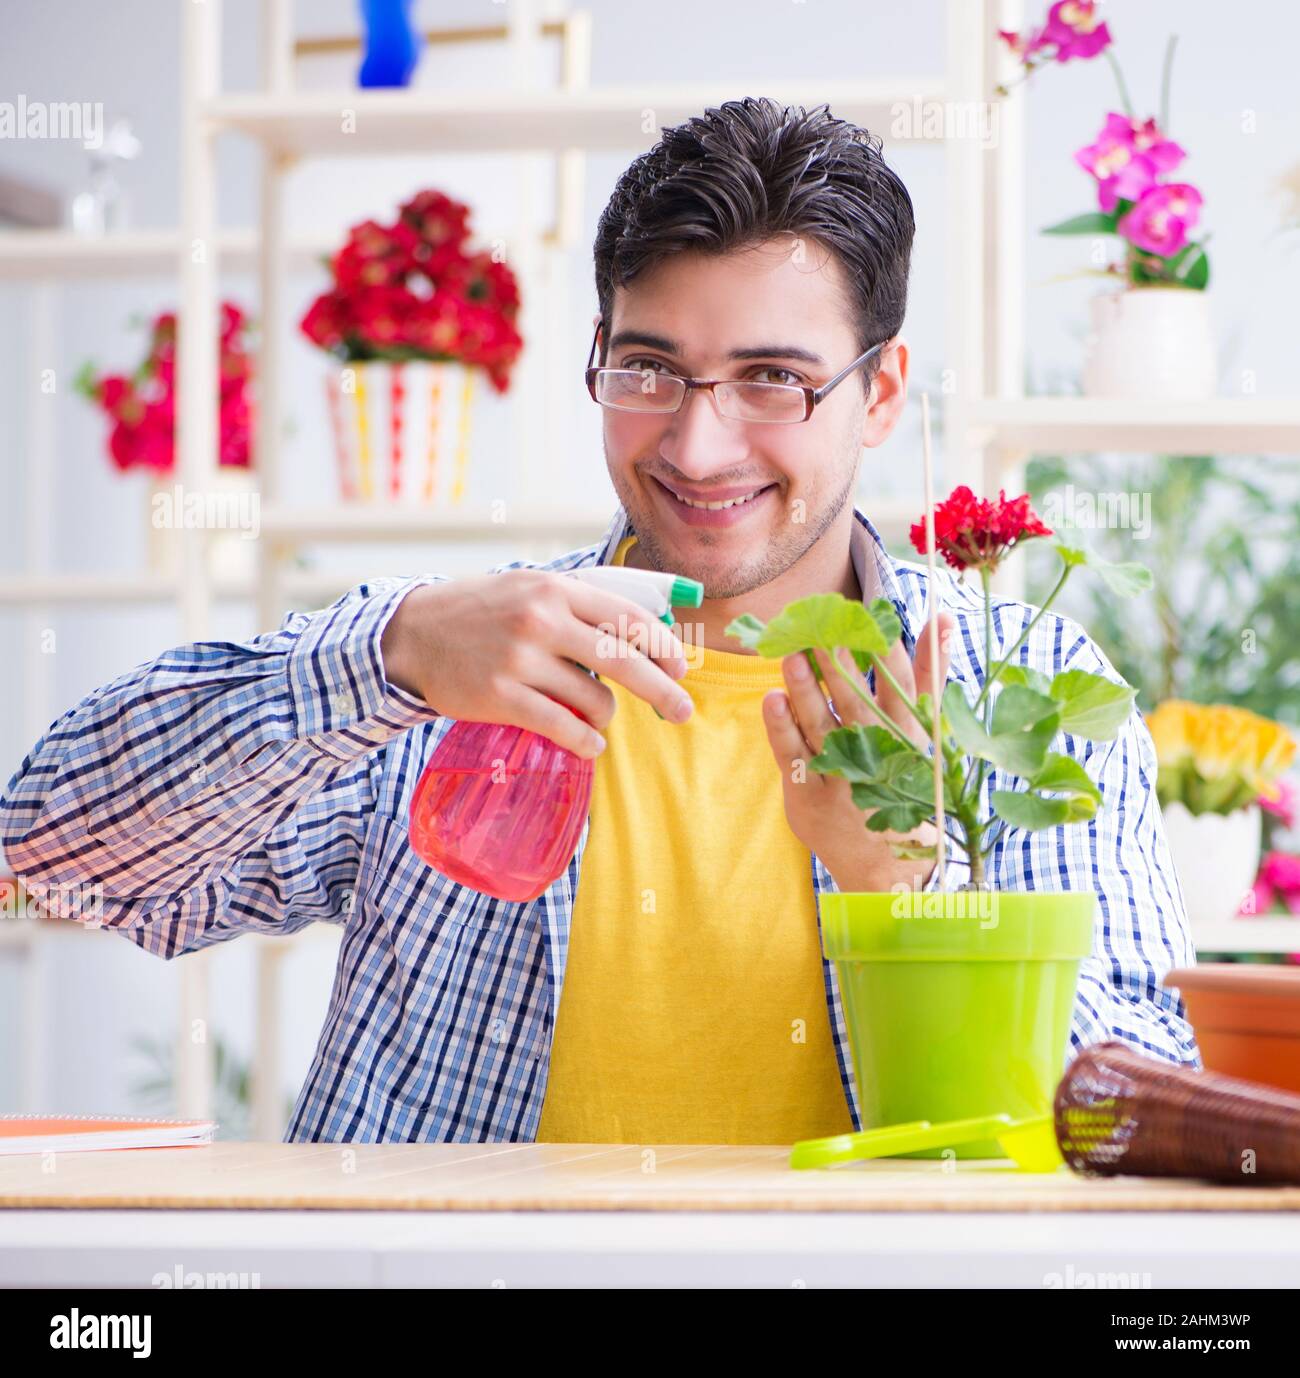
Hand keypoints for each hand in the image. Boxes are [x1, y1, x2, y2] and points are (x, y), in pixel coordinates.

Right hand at [381, 570, 692, 757]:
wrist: (411, 634)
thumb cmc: (481, 613)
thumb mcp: (530, 589)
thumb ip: (579, 607)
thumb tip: (644, 635)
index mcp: (555, 588)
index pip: (628, 617)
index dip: (663, 647)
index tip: (681, 668)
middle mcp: (541, 619)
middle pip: (625, 660)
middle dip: (663, 690)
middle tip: (683, 711)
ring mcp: (520, 659)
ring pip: (594, 699)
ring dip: (606, 716)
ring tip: (596, 718)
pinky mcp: (499, 696)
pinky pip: (562, 727)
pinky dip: (585, 741)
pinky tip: (590, 744)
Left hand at [761, 613, 955, 891]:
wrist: (891, 872)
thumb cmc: (911, 790)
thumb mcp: (930, 735)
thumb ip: (929, 677)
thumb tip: (939, 618)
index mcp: (910, 739)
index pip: (898, 686)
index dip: (881, 649)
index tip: (864, 616)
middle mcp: (877, 756)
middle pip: (853, 700)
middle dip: (835, 662)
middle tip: (818, 627)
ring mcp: (841, 777)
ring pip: (819, 723)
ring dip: (805, 687)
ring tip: (790, 654)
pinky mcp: (809, 795)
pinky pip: (791, 755)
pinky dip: (781, 727)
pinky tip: (772, 698)